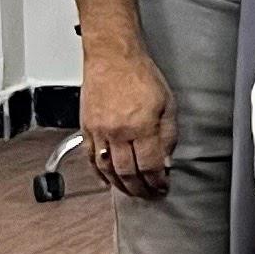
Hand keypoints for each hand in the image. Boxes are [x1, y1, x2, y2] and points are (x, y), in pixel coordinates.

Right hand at [80, 34, 175, 200]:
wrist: (112, 58)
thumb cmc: (141, 75)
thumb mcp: (168, 104)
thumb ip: (168, 136)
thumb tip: (165, 161)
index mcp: (142, 126)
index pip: (150, 166)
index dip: (157, 182)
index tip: (162, 188)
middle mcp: (118, 132)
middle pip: (128, 173)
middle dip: (140, 189)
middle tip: (149, 195)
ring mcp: (99, 132)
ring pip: (108, 169)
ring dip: (120, 185)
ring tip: (132, 192)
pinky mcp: (86, 128)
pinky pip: (91, 158)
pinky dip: (99, 173)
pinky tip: (107, 181)